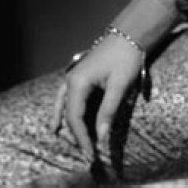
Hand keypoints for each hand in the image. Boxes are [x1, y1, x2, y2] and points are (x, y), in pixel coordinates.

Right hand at [51, 34, 143, 158]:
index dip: (82, 139)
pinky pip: (65, 96)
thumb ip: (108, 111)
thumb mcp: (119, 85)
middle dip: (78, 135)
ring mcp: (74, 76)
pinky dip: (62, 110)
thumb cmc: (125, 57)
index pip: (75, 118)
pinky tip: (58, 121)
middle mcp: (71, 79)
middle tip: (89, 154)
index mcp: (78, 82)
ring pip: (65, 106)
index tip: (92, 154)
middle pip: (69, 114)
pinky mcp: (80, 74)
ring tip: (72, 142)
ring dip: (69, 125)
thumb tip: (101, 137)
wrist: (129, 33)